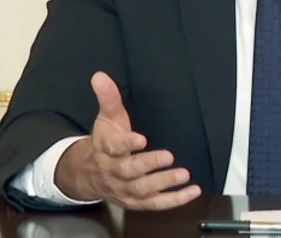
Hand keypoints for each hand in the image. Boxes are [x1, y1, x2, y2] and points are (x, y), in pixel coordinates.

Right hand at [54, 72, 201, 209]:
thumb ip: (108, 97)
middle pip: (129, 171)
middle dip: (149, 164)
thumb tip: (100, 76)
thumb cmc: (104, 142)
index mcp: (105, 149)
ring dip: (163, 183)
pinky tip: (192, 192)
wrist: (88, 174)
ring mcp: (125, 189)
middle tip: (168, 156)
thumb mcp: (106, 118)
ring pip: (142, 190)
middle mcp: (114, 172)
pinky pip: (155, 204)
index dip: (127, 144)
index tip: (141, 138)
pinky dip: (174, 200)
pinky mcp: (136, 202)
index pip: (114, 147)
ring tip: (183, 174)